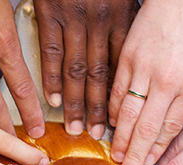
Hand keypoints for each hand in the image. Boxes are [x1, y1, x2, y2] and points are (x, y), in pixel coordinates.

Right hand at [34, 0, 139, 138]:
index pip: (123, 66)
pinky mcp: (49, 12)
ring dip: (75, 103)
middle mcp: (100, 20)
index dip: (120, 96)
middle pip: (100, 75)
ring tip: (74, 127)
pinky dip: (51, 80)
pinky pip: (51, 53)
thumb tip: (132, 58)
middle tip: (96, 134)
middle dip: (97, 109)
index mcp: (122, 15)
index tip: (120, 121)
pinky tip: (52, 101)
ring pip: (76, 70)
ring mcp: (74, 18)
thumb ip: (127, 23)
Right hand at [109, 0, 182, 164]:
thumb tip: (168, 131)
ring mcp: (144, 70)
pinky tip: (112, 126)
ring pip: (128, 114)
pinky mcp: (127, 58)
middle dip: (136, 156)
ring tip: (116, 158)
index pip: (171, 129)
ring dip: (121, 140)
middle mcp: (167, 80)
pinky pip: (117, 92)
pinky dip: (113, 112)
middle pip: (147, 128)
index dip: (159, 152)